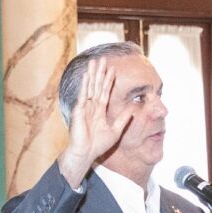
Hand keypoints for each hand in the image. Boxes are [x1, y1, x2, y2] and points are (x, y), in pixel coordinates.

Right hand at [57, 55, 134, 187]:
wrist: (86, 154)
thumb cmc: (98, 146)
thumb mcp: (115, 131)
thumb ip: (123, 119)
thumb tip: (133, 110)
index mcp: (99, 111)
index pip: (105, 92)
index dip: (109, 81)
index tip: (113, 69)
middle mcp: (91, 107)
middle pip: (97, 86)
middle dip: (100, 72)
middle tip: (103, 59)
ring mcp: (84, 108)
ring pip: (90, 87)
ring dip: (93, 74)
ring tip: (95, 61)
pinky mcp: (79, 111)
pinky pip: (83, 96)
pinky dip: (85, 85)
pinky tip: (87, 75)